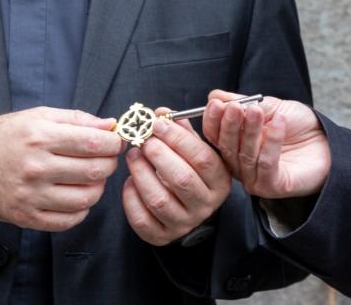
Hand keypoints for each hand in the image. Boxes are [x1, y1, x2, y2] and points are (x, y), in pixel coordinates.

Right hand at [0, 107, 121, 231]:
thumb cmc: (5, 136)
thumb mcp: (38, 116)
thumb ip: (77, 119)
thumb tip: (110, 125)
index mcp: (41, 137)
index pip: (94, 143)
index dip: (113, 143)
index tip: (114, 142)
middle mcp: (36, 167)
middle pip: (94, 171)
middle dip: (109, 164)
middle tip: (105, 160)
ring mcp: (30, 195)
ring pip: (86, 198)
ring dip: (98, 188)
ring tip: (90, 179)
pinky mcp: (25, 217)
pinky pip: (68, 221)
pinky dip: (81, 211)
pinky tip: (77, 197)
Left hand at [120, 111, 232, 244]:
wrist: (187, 210)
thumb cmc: (191, 173)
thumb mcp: (196, 151)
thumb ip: (182, 132)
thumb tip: (162, 113)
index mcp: (220, 182)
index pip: (203, 159)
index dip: (178, 139)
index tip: (157, 124)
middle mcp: (205, 205)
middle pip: (182, 179)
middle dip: (158, 155)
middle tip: (143, 139)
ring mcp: (184, 224)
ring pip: (159, 200)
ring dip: (141, 173)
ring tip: (133, 155)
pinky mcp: (162, 236)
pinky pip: (142, 219)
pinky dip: (131, 198)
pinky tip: (130, 181)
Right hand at [201, 90, 330, 199]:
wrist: (326, 140)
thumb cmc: (297, 125)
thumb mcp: (270, 106)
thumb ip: (242, 102)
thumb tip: (214, 96)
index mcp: (235, 145)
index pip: (215, 136)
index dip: (213, 120)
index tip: (215, 104)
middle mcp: (241, 165)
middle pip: (226, 147)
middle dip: (229, 125)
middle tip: (234, 107)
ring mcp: (255, 178)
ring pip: (245, 156)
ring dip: (250, 131)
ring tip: (257, 111)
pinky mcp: (272, 186)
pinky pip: (266, 164)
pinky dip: (271, 142)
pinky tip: (279, 124)